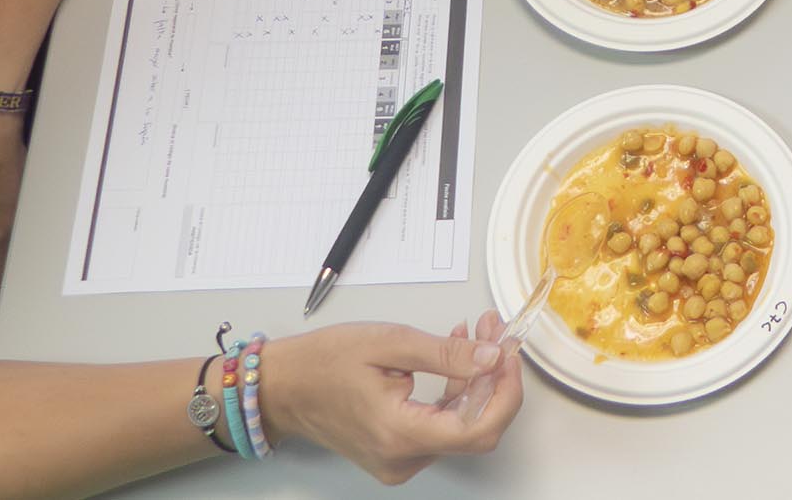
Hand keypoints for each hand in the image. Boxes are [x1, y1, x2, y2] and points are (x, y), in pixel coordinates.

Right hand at [261, 315, 525, 481]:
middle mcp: (403, 458)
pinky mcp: (396, 452)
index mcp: (400, 433)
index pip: (478, 429)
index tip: (509, 354)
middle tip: (496, 333)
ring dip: (475, 380)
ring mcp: (399, 460)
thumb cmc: (325, 362)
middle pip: (474, 428)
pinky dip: (454, 392)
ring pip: (459, 425)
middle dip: (494, 379)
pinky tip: (455, 355)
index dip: (505, 392)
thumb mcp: (390, 343)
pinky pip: (439, 426)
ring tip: (477, 332)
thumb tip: (493, 358)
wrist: (282, 387)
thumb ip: (446, 354)